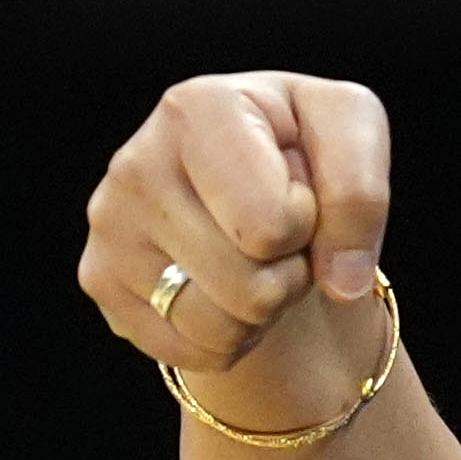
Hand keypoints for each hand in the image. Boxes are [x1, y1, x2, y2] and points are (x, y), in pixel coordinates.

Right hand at [75, 72, 396, 430]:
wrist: (255, 183)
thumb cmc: (304, 149)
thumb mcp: (351, 130)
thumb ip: (360, 191)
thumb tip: (344, 281)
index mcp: (198, 108)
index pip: (270, 226)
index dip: (306, 226)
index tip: (297, 194)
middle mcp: (136, 162)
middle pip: (248, 288)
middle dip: (286, 275)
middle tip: (279, 237)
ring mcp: (110, 223)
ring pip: (216, 328)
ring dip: (259, 312)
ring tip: (254, 259)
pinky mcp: (100, 277)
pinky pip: (190, 351)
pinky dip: (227, 337)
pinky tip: (224, 285)